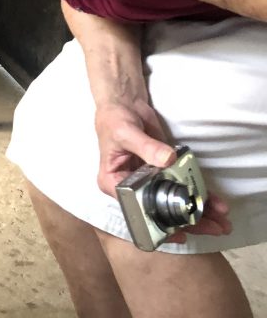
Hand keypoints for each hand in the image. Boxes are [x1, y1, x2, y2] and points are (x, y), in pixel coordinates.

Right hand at [94, 101, 232, 240]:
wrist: (125, 104)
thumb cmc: (114, 119)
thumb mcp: (124, 132)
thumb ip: (145, 147)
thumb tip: (167, 159)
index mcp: (115, 183)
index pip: (136, 210)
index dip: (157, 224)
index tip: (179, 233)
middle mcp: (133, 188)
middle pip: (160, 212)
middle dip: (188, 222)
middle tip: (212, 228)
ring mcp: (150, 181)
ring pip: (174, 203)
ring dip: (198, 213)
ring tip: (221, 222)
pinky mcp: (165, 171)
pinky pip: (182, 186)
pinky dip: (199, 194)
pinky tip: (216, 203)